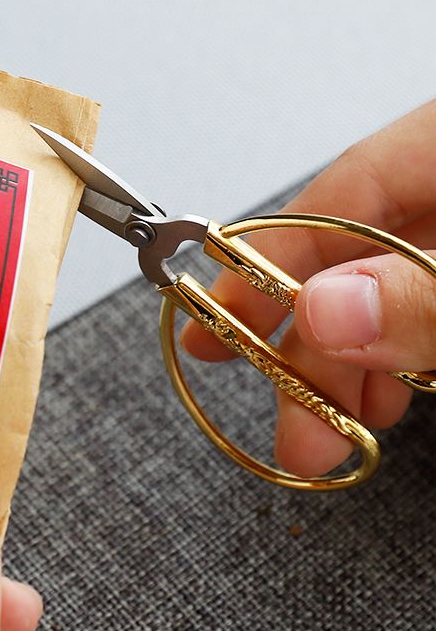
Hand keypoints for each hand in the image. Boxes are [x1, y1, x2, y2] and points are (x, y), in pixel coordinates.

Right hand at [182, 99, 435, 476]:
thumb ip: (428, 295)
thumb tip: (324, 311)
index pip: (334, 195)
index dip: (263, 263)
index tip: (215, 322)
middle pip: (354, 257)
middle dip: (309, 346)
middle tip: (278, 417)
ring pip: (387, 296)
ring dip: (349, 369)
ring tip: (326, 435)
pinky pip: (422, 315)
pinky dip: (398, 362)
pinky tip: (380, 400)